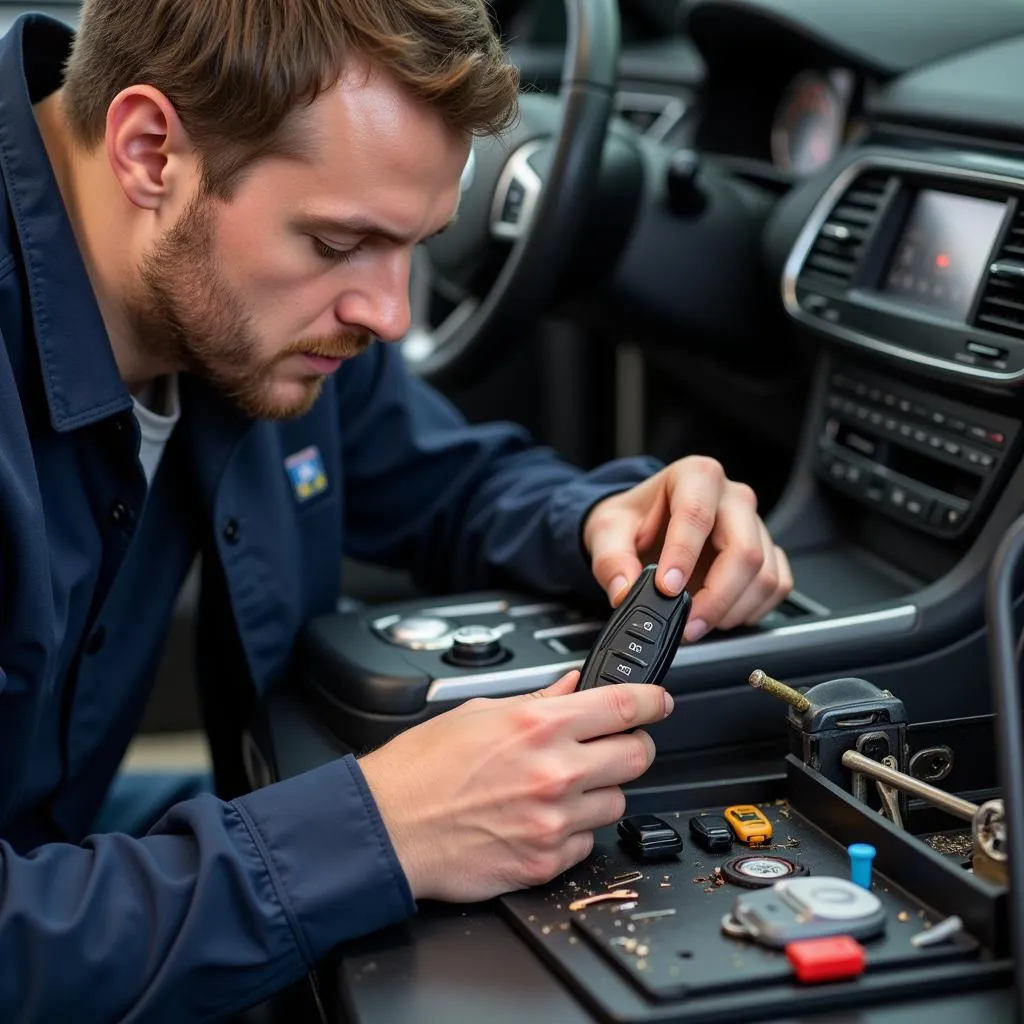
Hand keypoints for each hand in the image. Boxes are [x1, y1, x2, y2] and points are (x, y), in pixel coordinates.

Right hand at [358, 671, 672, 901]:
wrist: (388, 828)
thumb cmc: (421, 769)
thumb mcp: (479, 713)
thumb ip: (536, 701)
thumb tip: (572, 689)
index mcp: (538, 726)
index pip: (625, 705)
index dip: (653, 701)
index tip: (659, 702)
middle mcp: (554, 772)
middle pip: (638, 755)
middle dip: (631, 745)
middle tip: (612, 745)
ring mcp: (554, 821)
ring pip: (618, 801)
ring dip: (600, 791)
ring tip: (561, 786)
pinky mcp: (546, 862)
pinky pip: (588, 841)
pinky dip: (575, 829)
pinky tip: (542, 818)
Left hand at [582, 456, 791, 641]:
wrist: (646, 523)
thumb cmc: (633, 519)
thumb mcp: (607, 531)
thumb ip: (611, 560)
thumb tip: (624, 590)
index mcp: (695, 476)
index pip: (697, 515)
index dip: (684, 556)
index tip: (666, 588)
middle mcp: (733, 497)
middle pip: (743, 551)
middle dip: (716, 597)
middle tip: (687, 623)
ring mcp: (754, 525)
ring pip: (764, 575)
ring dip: (733, 610)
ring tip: (698, 622)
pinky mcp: (766, 551)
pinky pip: (777, 586)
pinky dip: (752, 610)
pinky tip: (722, 615)